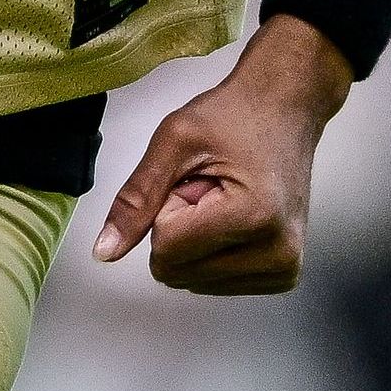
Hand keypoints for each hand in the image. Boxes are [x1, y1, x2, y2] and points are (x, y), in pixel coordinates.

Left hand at [91, 18, 354, 292]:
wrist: (285, 108)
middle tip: (210, 187)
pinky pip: (213, 282)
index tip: (196, 178)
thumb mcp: (173, 141)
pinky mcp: (282, 274)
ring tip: (224, 198)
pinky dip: (213, 251)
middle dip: (179, 227)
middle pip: (176, 271)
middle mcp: (277, 252)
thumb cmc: (235, 115)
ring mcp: (284, 268)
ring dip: (195, 239)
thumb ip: (135, 199)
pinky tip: (236, 216)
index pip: (166, 249)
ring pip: (191, 281)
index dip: (167, 208)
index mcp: (253, 216)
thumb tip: (105, 251)